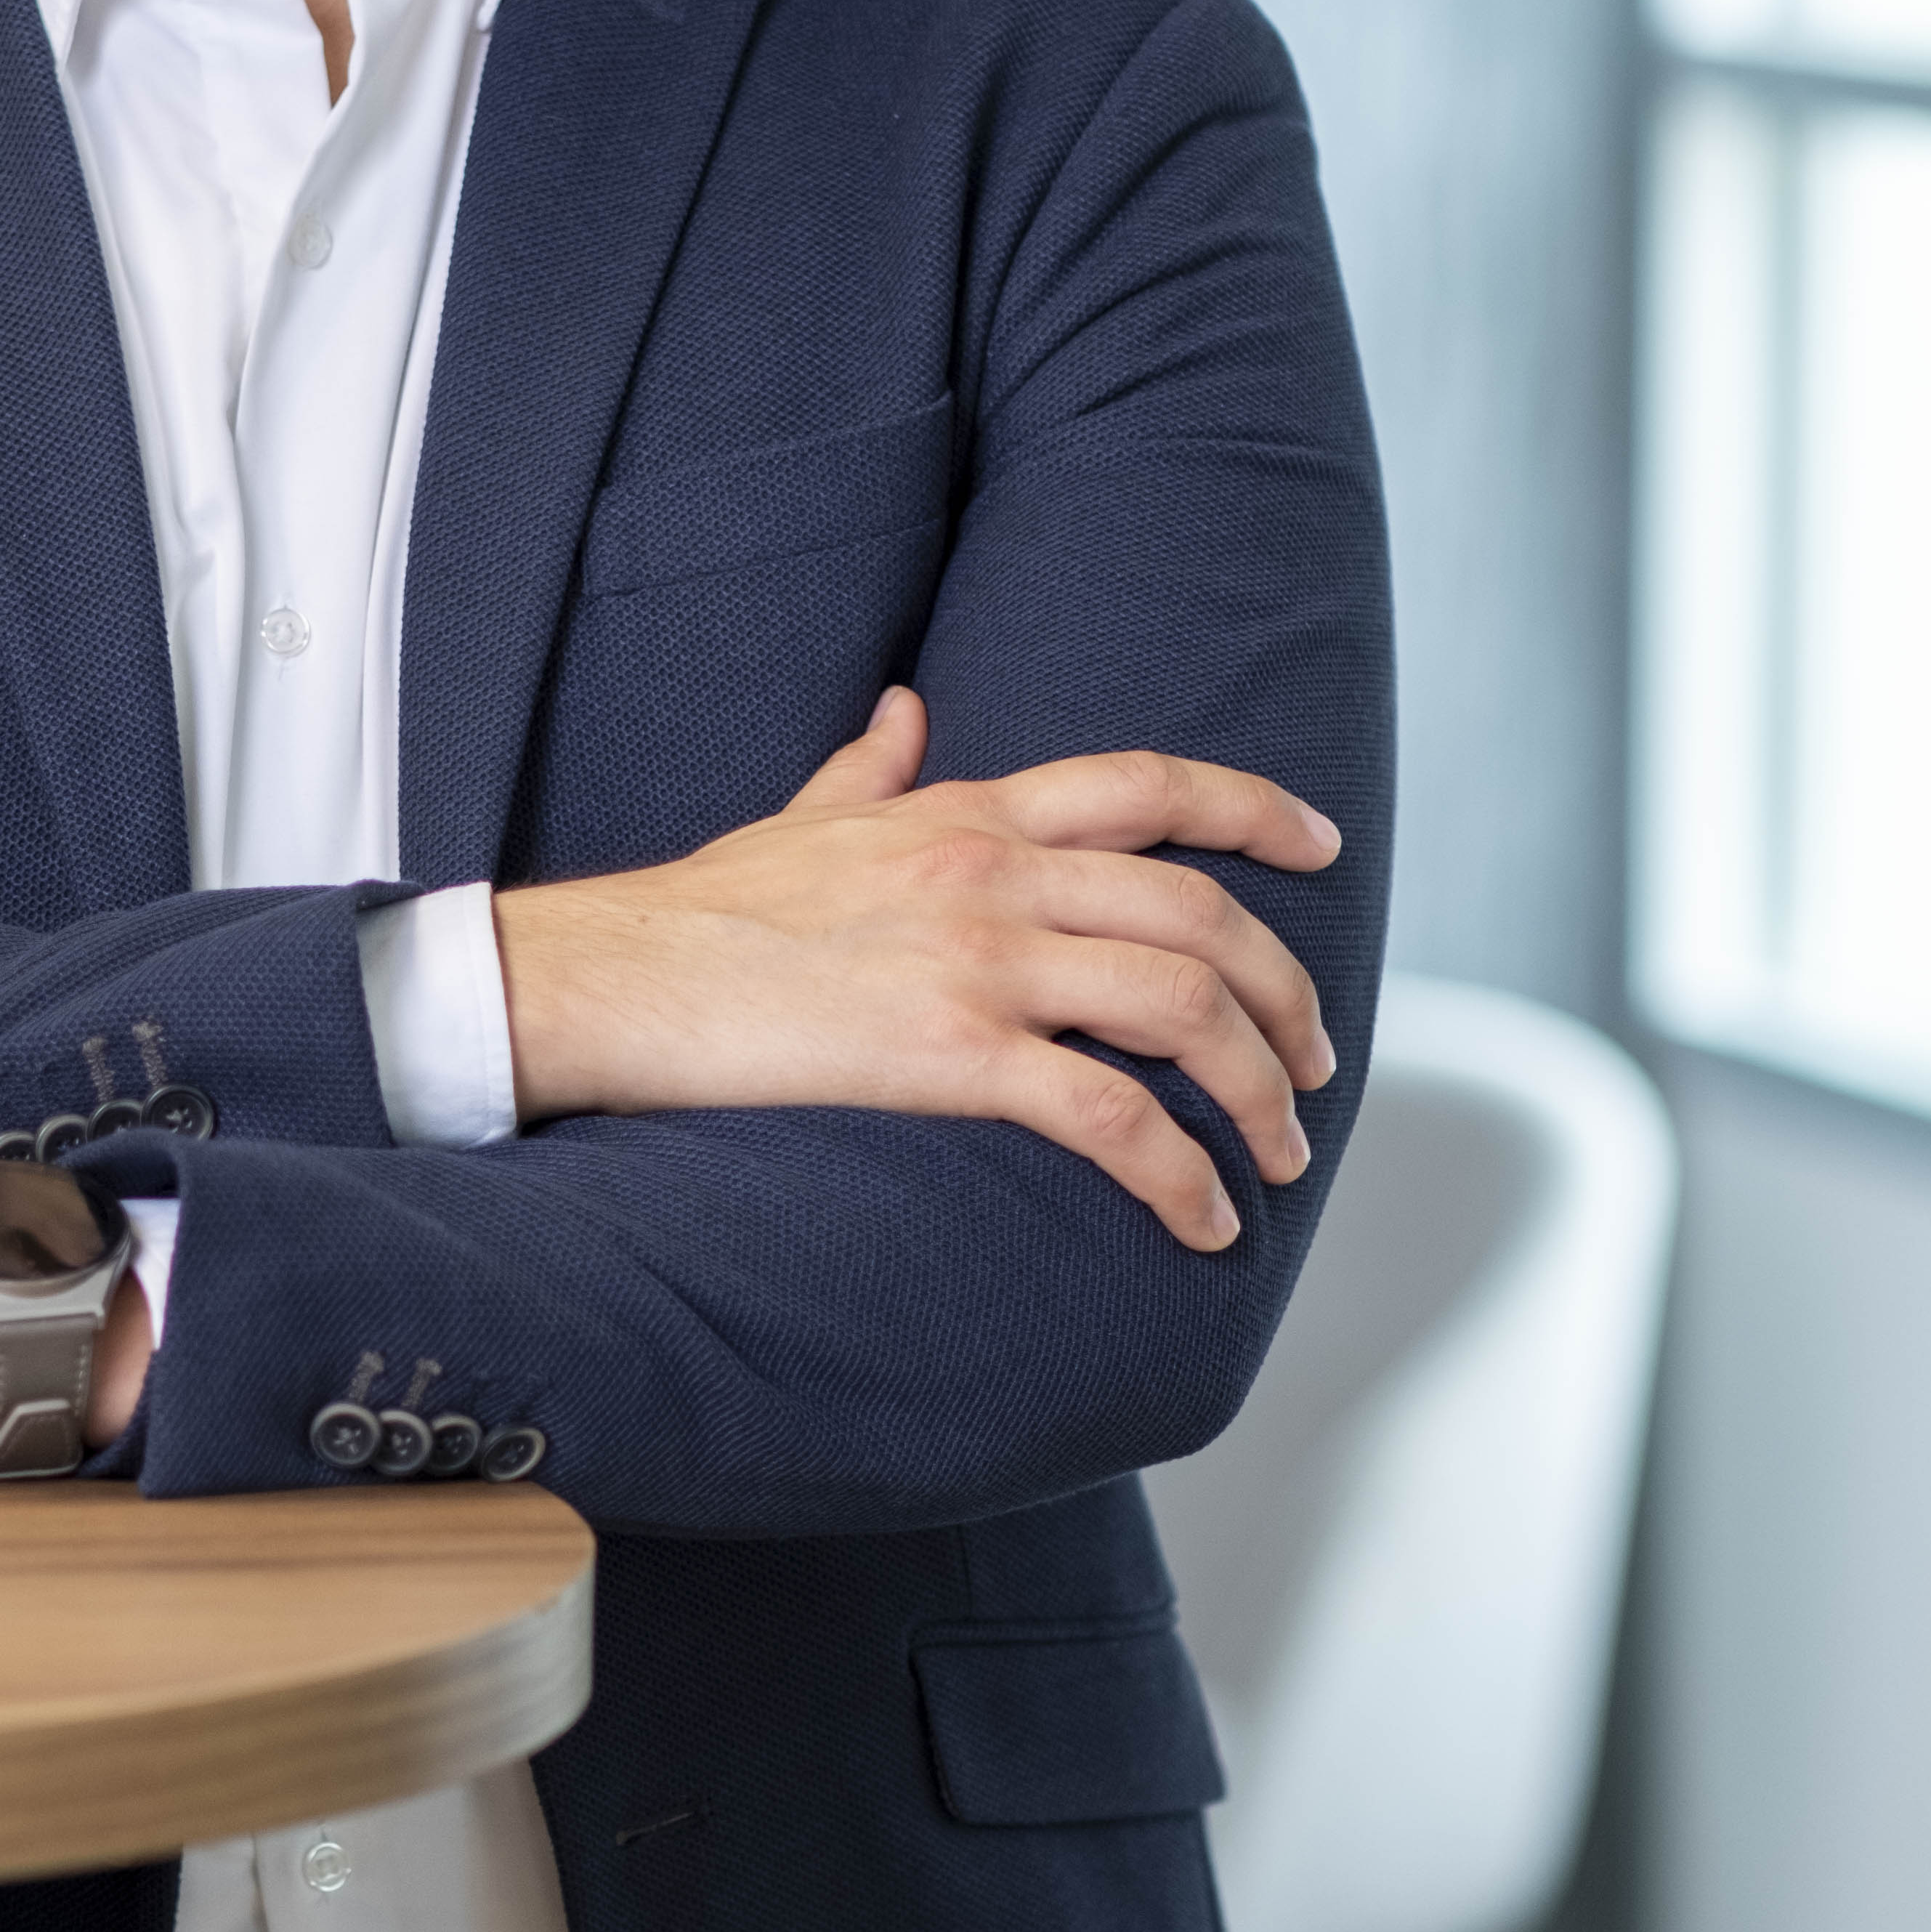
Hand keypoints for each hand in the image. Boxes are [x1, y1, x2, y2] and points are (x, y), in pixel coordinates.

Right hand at [491, 690, 1342, 1249]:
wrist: (613, 974)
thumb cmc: (700, 911)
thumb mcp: (804, 813)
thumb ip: (872, 765)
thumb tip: (906, 709)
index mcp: (969, 811)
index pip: (1152, 786)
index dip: (1255, 812)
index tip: (1317, 849)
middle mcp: (993, 873)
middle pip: (1203, 915)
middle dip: (1289, 995)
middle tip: (1312, 1062)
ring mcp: (979, 961)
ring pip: (1186, 1009)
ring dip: (1256, 1091)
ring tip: (1276, 1154)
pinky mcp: (952, 1057)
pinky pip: (1112, 1117)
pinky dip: (1180, 1176)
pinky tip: (1201, 1223)